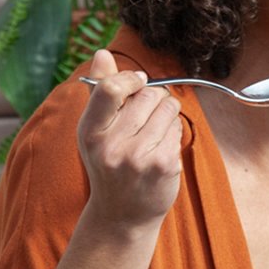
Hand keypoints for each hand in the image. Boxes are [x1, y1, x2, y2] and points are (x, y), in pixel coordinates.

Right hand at [76, 49, 183, 230]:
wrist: (122, 214)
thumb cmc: (109, 164)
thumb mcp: (95, 130)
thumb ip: (100, 90)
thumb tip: (102, 53)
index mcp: (90, 132)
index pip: (110, 89)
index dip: (130, 78)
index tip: (137, 82)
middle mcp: (112, 145)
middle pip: (147, 94)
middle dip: (152, 98)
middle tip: (144, 119)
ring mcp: (139, 157)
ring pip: (167, 106)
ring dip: (165, 114)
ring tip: (152, 134)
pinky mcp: (164, 164)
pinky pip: (178, 126)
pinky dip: (173, 132)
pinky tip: (161, 149)